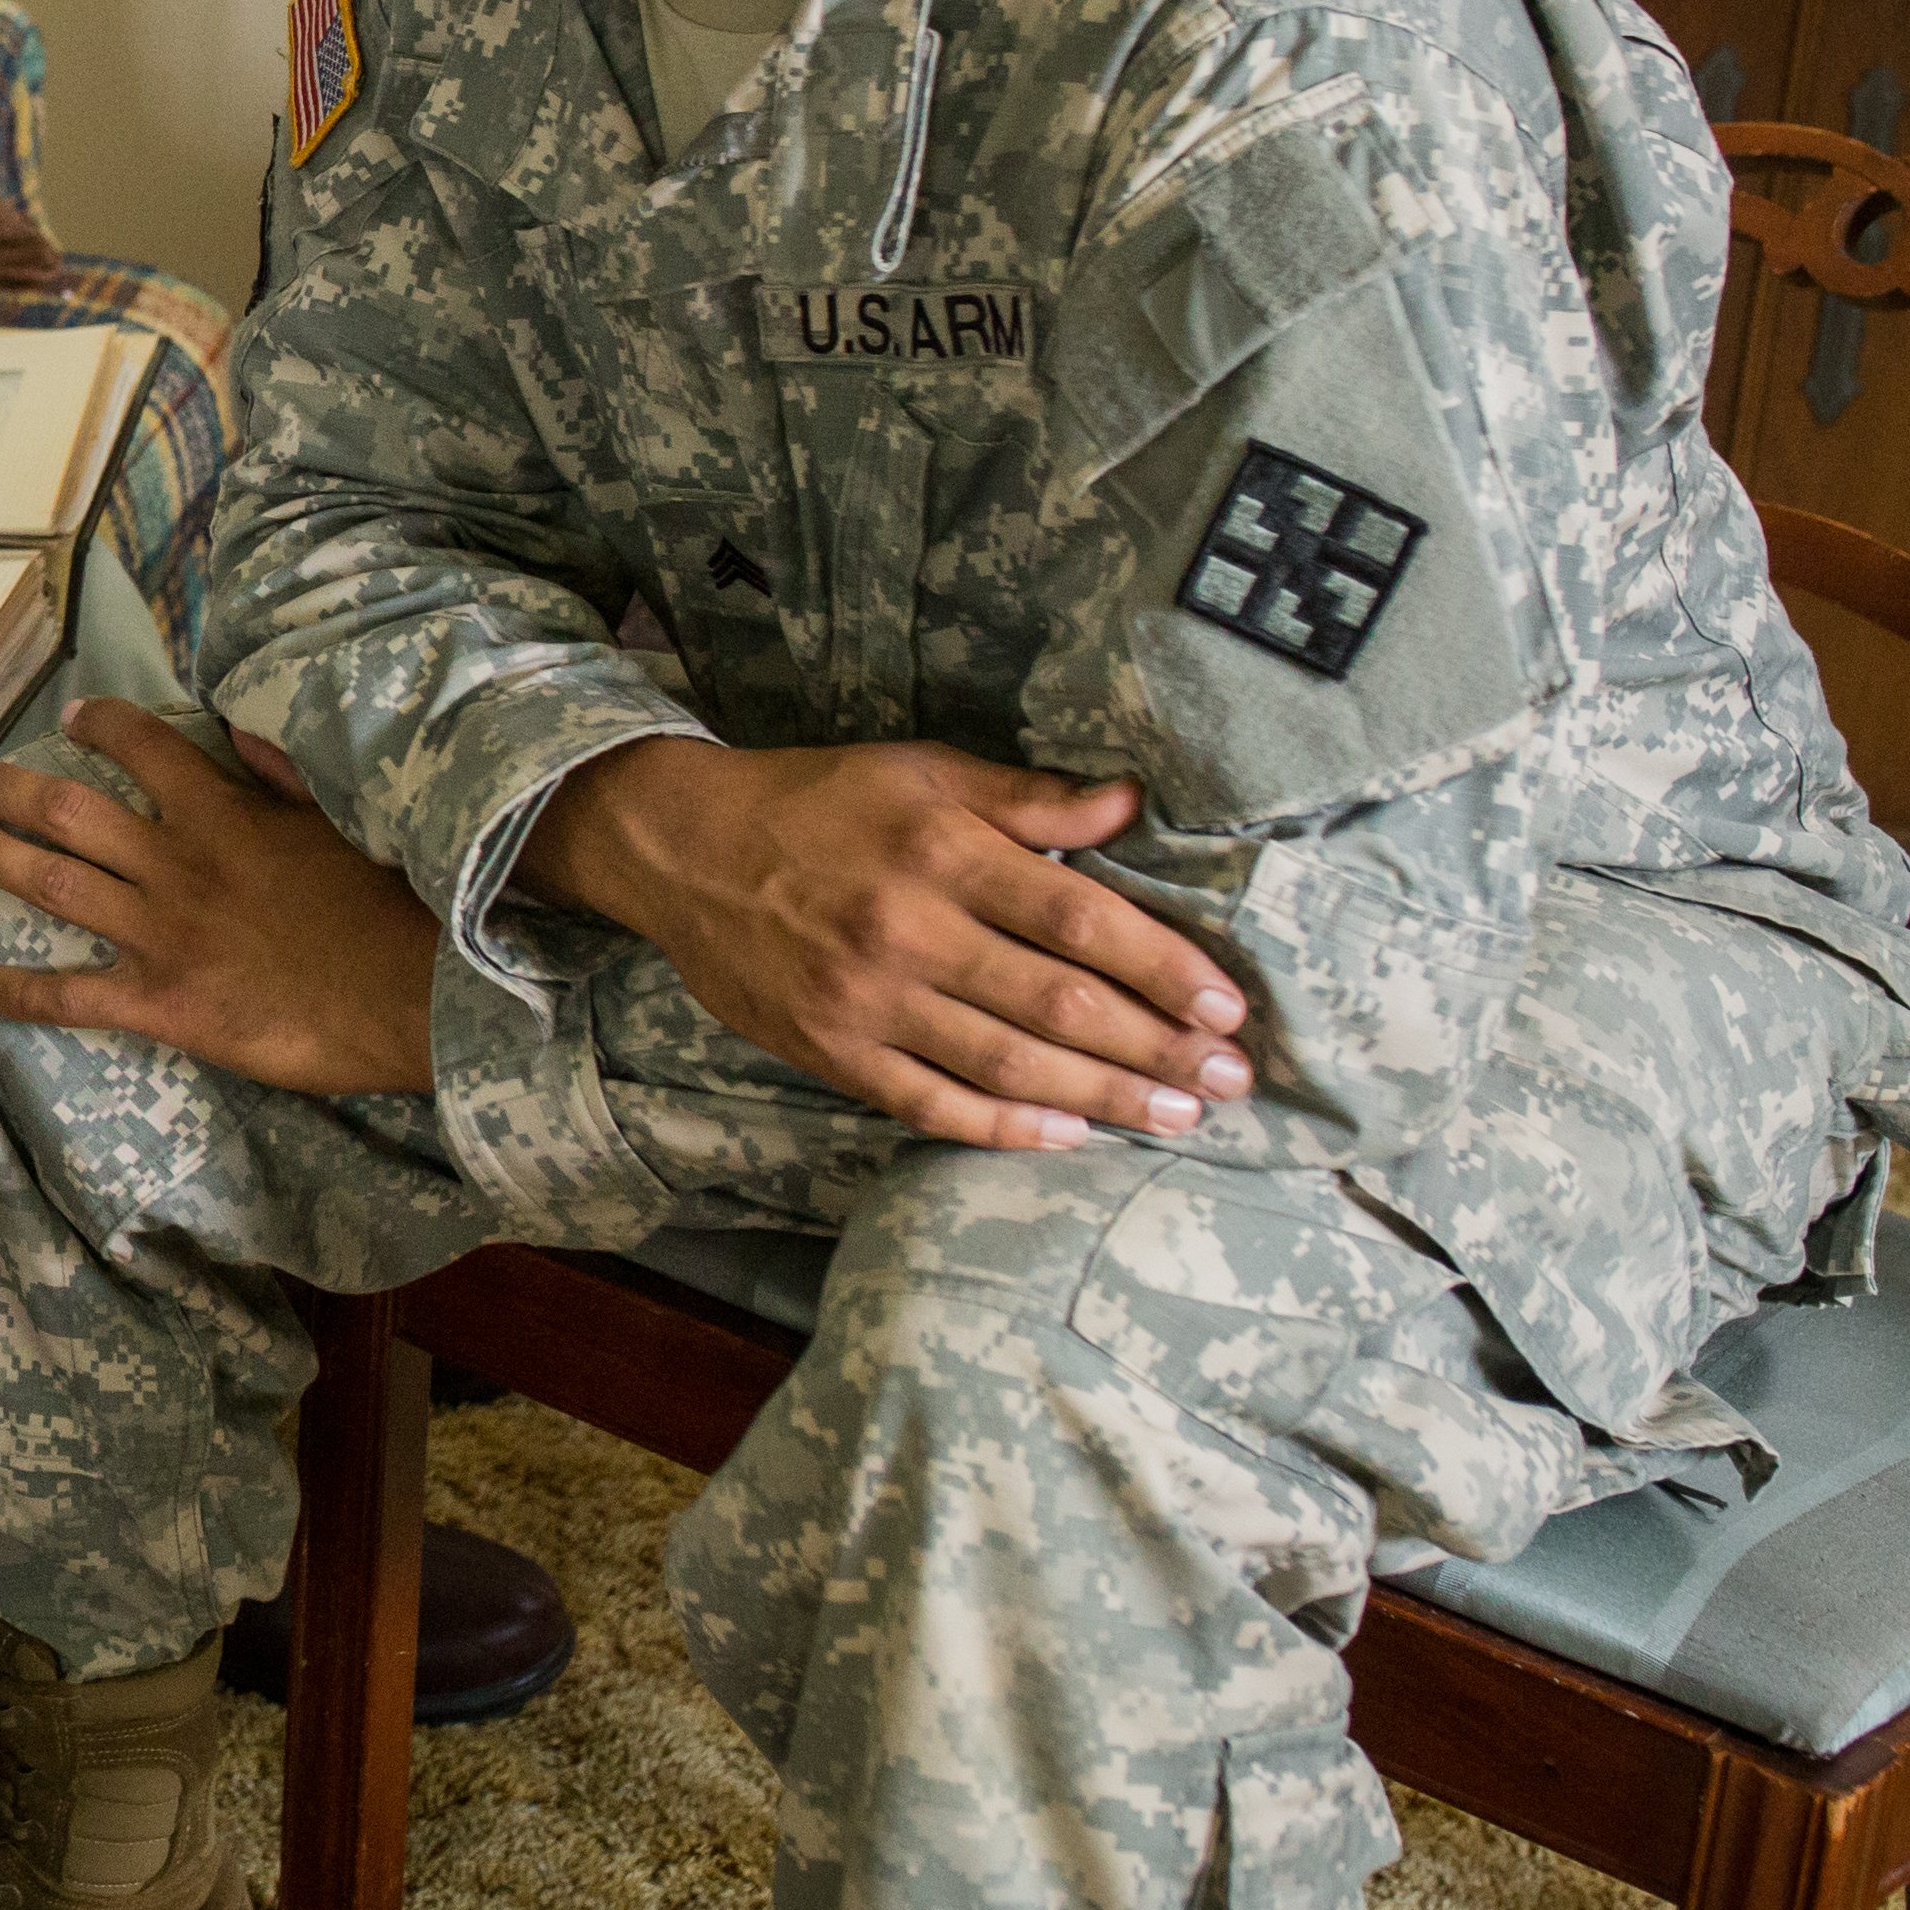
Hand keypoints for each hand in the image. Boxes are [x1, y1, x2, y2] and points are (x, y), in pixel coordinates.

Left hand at [0, 699, 437, 1096]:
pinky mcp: (166, 1004)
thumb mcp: (343, 824)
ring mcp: (164, 934)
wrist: (413, 1001)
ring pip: (52, 885)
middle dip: (0, 787)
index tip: (68, 714)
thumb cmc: (387, 912)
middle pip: (66, 811)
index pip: (144, 746)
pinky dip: (22, 991)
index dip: (99, 723)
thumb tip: (240, 727)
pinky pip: (76, 996)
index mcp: (223, 814)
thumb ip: (284, 776)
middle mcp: (178, 864)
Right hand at [520, 736, 1252, 1152]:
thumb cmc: (816, 802)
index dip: (1164, 969)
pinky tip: (1069, 1137)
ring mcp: (865, 1000)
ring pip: (1007, 1064)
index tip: (1226, 1008)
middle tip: (1229, 1082)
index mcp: (939, 850)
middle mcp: (906, 929)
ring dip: (1104, 1097)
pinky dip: (1005, 1128)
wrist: (680, 847)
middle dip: (1156, 1050)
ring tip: (1177, 1118)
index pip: (1080, 921)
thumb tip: (1131, 803)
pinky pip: (930, 1104)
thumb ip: (1027, 797)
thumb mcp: (921, 772)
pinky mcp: (829, 1051)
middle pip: (1058, 1003)